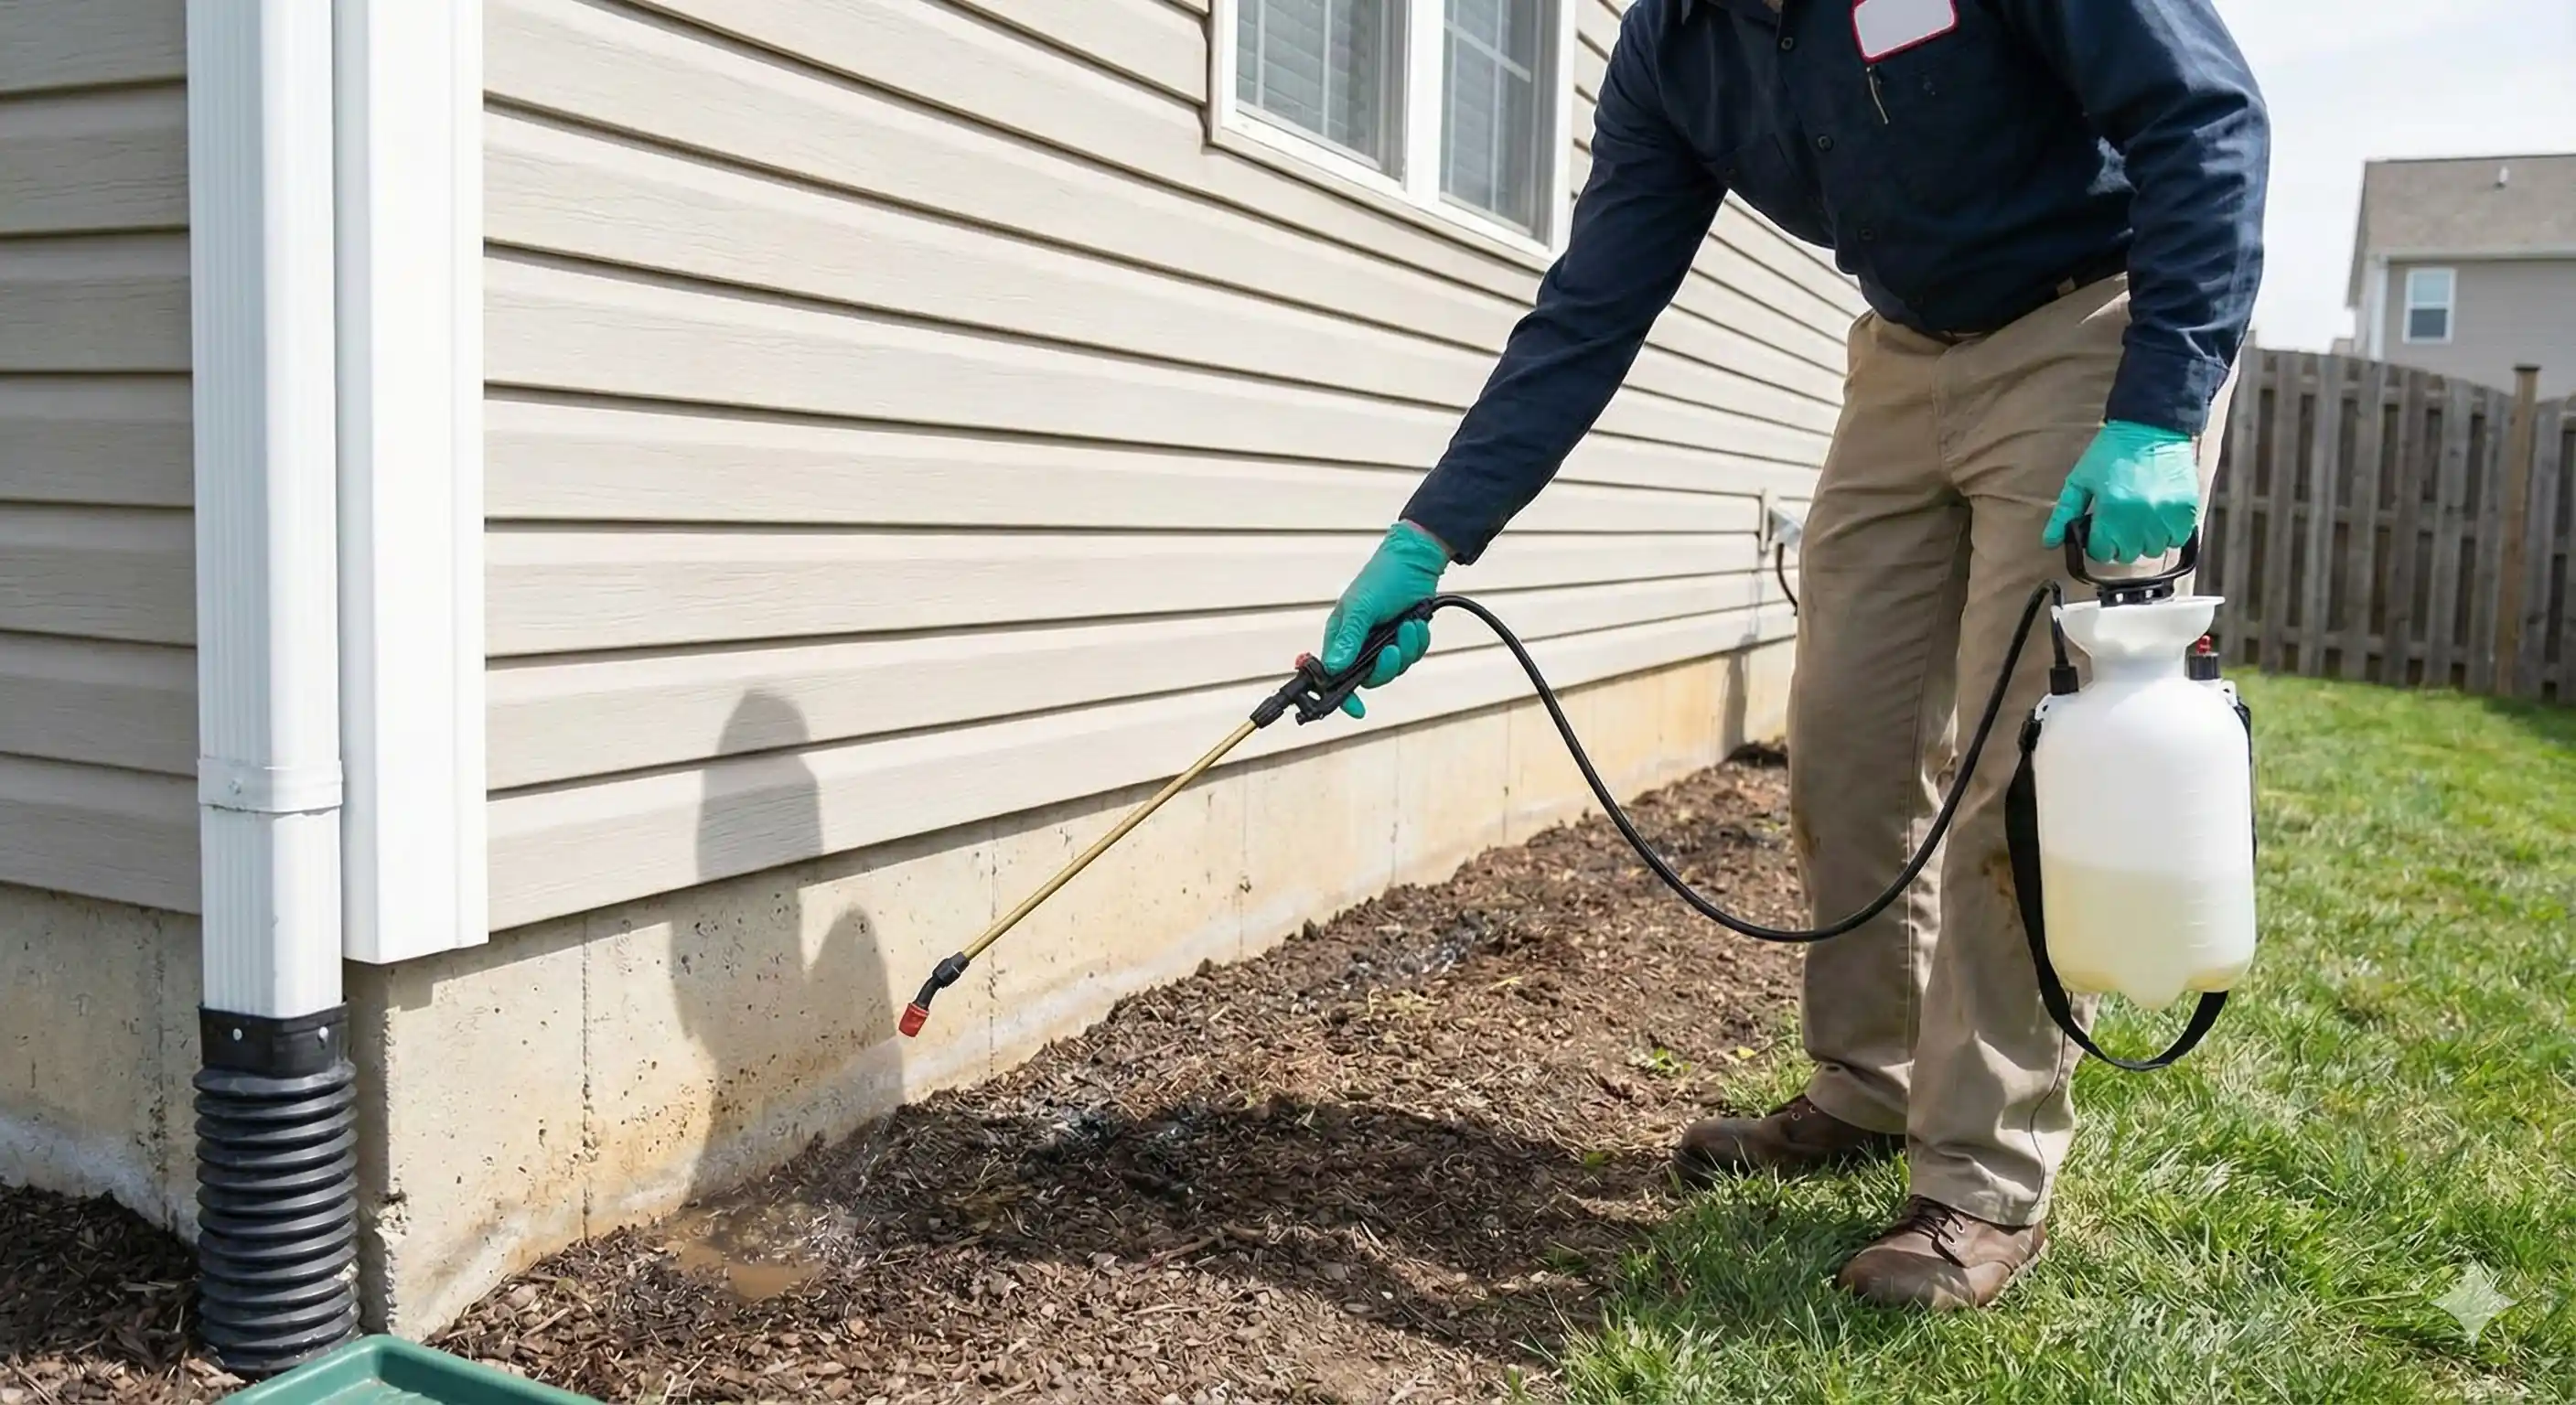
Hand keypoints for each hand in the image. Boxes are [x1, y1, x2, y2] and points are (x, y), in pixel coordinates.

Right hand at [1318, 522, 1448, 717]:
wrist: (1415, 561)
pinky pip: (1412, 656)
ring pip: (1395, 669)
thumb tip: (1334, 668)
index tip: (1356, 708)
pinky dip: (1417, 642)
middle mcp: (1359, 644)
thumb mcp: (1361, 607)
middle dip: (1385, 667)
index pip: (1335, 676)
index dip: (1342, 696)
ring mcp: (1382, 643)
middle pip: (1370, 678)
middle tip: (1392, 649)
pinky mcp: (1403, 639)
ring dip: (1406, 650)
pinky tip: (1416, 624)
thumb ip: (1349, 639)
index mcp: (1341, 636)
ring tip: (1409, 625)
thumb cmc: (1382, 577)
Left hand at [2042, 421, 2199, 563]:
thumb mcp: (2080, 480)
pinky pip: (2178, 539)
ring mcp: (2166, 514)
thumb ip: (2064, 513)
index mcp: (2111, 510)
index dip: (2098, 544)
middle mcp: (2140, 517)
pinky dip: (2169, 534)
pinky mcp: (2186, 509)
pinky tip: (2159, 518)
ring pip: (2153, 550)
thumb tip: (2049, 542)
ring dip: (2145, 540)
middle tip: (2120, 523)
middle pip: (2128, 554)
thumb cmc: (2111, 453)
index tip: (2100, 531)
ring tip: (2140, 520)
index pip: (2102, 552)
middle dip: (2120, 543)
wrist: (2151, 427)